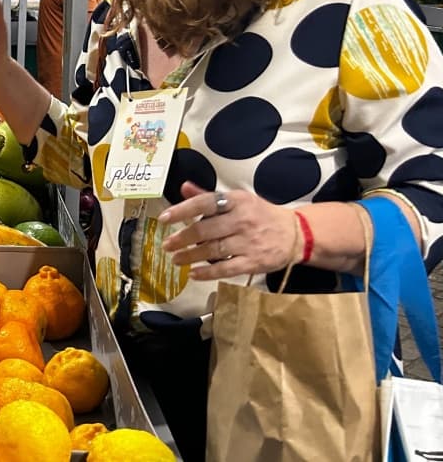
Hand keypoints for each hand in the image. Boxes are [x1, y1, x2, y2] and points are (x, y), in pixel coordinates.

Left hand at [158, 182, 297, 279]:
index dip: (182, 210)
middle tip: (167, 244)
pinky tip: (194, 273)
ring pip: (213, 250)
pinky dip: (208, 273)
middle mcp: (242, 220)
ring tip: (176, 258)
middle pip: (205, 229)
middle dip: (182, 238)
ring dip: (190, 256)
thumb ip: (209, 195)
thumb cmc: (260, 215)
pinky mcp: (254, 262)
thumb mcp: (238, 200)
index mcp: (237, 201)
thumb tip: (183, 187)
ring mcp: (248, 242)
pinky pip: (226, 269)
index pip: (205, 202)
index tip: (164, 218)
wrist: (296, 233)